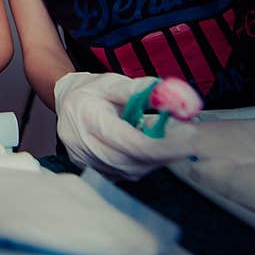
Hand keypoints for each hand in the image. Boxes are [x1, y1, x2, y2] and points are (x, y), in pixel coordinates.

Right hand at [54, 72, 196, 180]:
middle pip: (133, 161)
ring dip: (154, 157)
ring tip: (160, 136)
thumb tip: (170, 96)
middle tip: (188, 139)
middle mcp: (83, 144)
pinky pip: (126, 173)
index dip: (162, 145)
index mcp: (87, 118)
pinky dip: (142, 162)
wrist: (65, 102)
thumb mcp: (113, 82)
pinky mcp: (93, 170)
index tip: (189, 139)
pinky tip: (144, 145)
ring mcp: (86, 160)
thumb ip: (140, 90)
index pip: (130, 142)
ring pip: (131, 170)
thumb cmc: (91, 91)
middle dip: (165, 152)